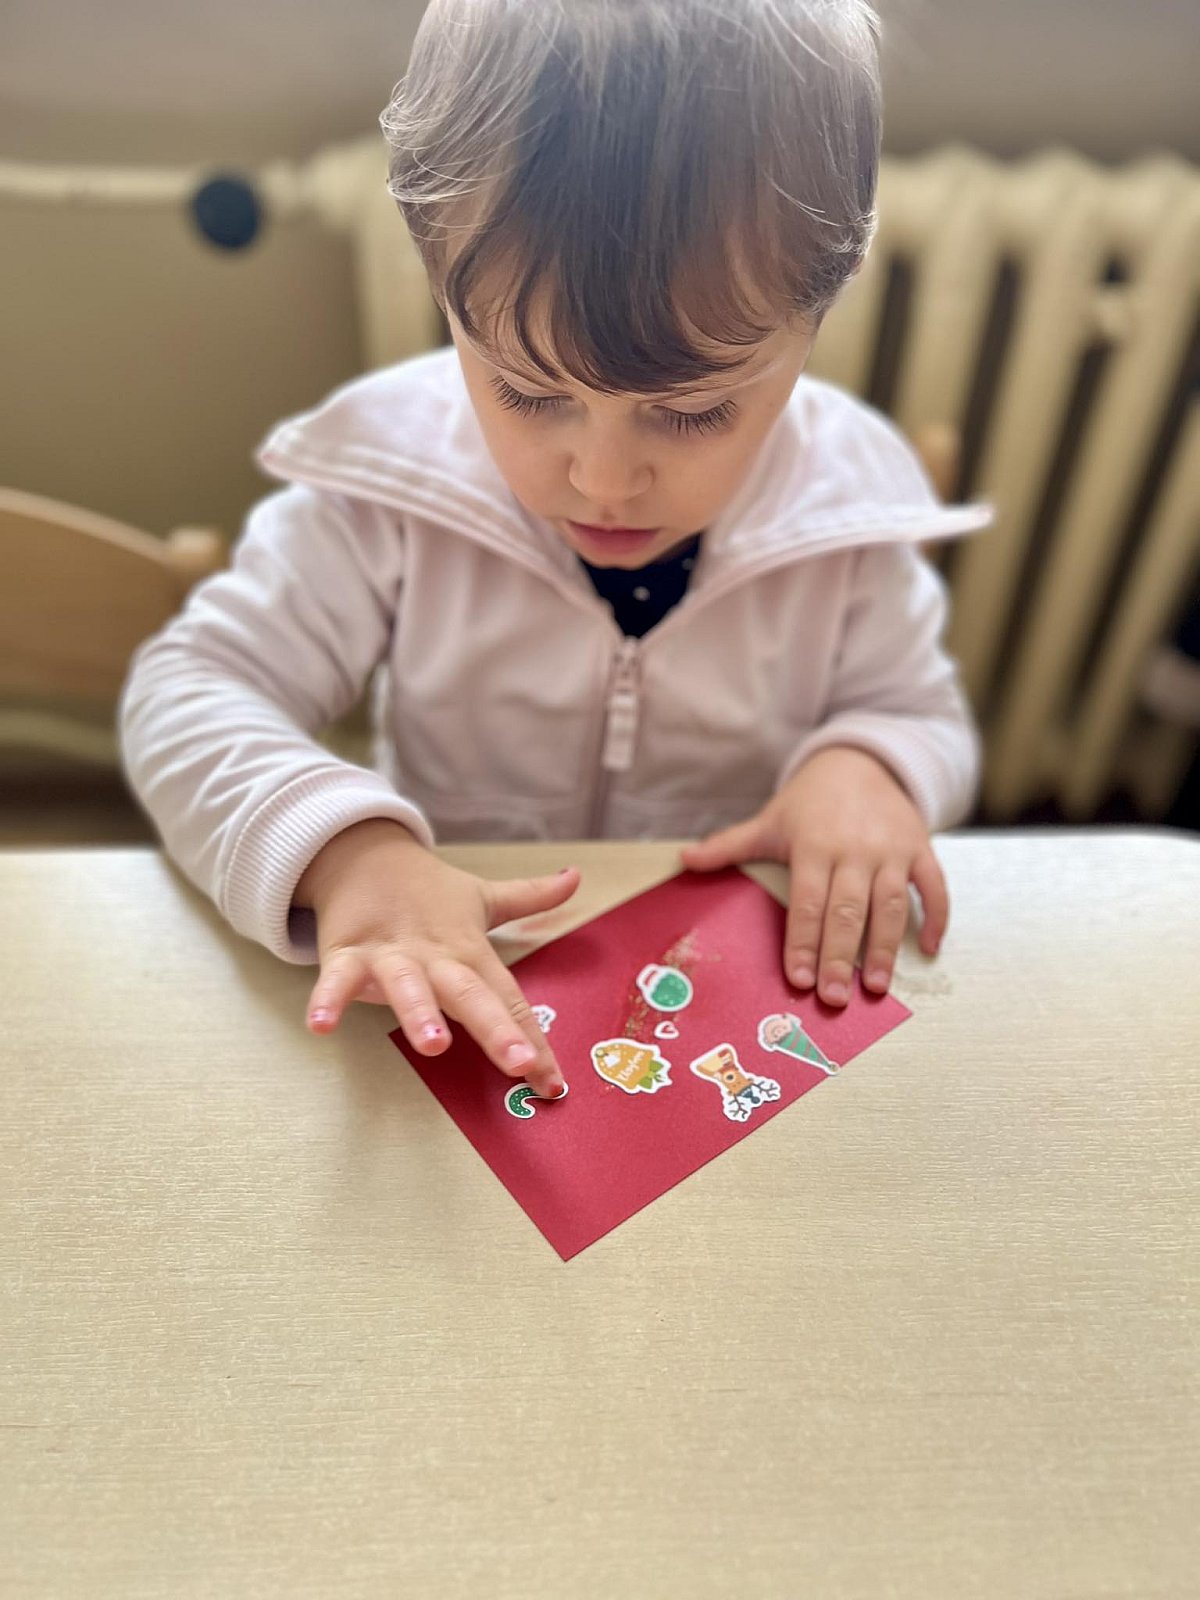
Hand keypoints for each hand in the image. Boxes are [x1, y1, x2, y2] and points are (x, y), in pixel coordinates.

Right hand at [295, 820, 579, 1096]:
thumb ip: (530, 897)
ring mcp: (390, 955)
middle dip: (495, 1029)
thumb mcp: (481, 896)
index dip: (534, 1042)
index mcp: (470, 950)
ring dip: (420, 1013)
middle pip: (470, 994)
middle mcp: (436, 956)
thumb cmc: (427, 891)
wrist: (362, 853)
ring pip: (407, 986)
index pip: (510, 999)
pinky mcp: (346, 953)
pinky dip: (328, 999)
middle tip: (519, 1063)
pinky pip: (336, 980)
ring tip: (433, 1045)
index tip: (554, 1084)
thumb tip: (576, 877)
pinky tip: (322, 1025)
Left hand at [680, 747, 946, 1006]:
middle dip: (841, 957)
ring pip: (891, 905)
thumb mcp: (769, 821)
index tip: (798, 979)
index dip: (802, 942)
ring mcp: (892, 850)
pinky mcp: (921, 848)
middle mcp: (855, 850)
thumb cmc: (810, 802)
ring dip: (886, 947)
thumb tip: (683, 860)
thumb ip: (729, 845)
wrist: (860, 762)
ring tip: (877, 986)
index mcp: (814, 846)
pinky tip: (930, 949)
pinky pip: (933, 887)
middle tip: (835, 998)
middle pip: (847, 911)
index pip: (807, 903)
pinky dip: (937, 917)